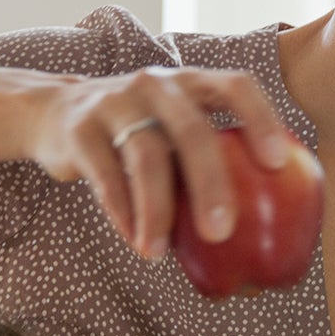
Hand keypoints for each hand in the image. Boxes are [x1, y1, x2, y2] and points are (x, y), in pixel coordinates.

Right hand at [27, 66, 293, 259]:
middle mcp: (157, 84)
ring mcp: (116, 102)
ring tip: (159, 253)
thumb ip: (211, 157)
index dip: (261, 119)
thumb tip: (268, 227)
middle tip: (221, 232)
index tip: (277, 162)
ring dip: (156, 211)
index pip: (237, 86)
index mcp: (193, 83)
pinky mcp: (80, 128)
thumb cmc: (141, 132)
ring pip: (145, 156)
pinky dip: (122, 212)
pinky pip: (105, 175)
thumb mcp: (176, 128)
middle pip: (192, 131)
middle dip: (210, 184)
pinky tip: (136, 240)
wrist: (57, 113)